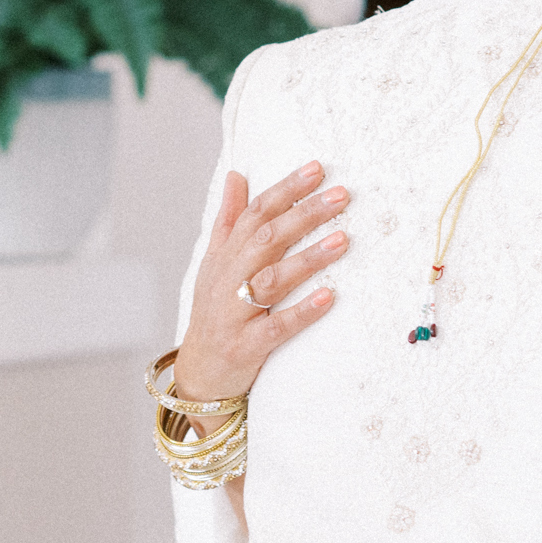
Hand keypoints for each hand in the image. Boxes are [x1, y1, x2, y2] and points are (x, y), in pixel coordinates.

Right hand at [174, 161, 350, 413]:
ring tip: (342, 240)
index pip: (255, 214)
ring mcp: (236, 314)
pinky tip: (329, 297)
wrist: (199, 373)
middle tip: (341, 195)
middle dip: (304, 214)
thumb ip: (229, 220)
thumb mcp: (216, 263)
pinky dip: (302, 311)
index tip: (317, 169)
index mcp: (226, 257)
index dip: (285, 189)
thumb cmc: (214, 312)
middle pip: (266, 239)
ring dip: (308, 258)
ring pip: (272, 279)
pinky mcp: (247, 346)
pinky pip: (276, 326)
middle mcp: (228, 280)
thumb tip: (235, 175)